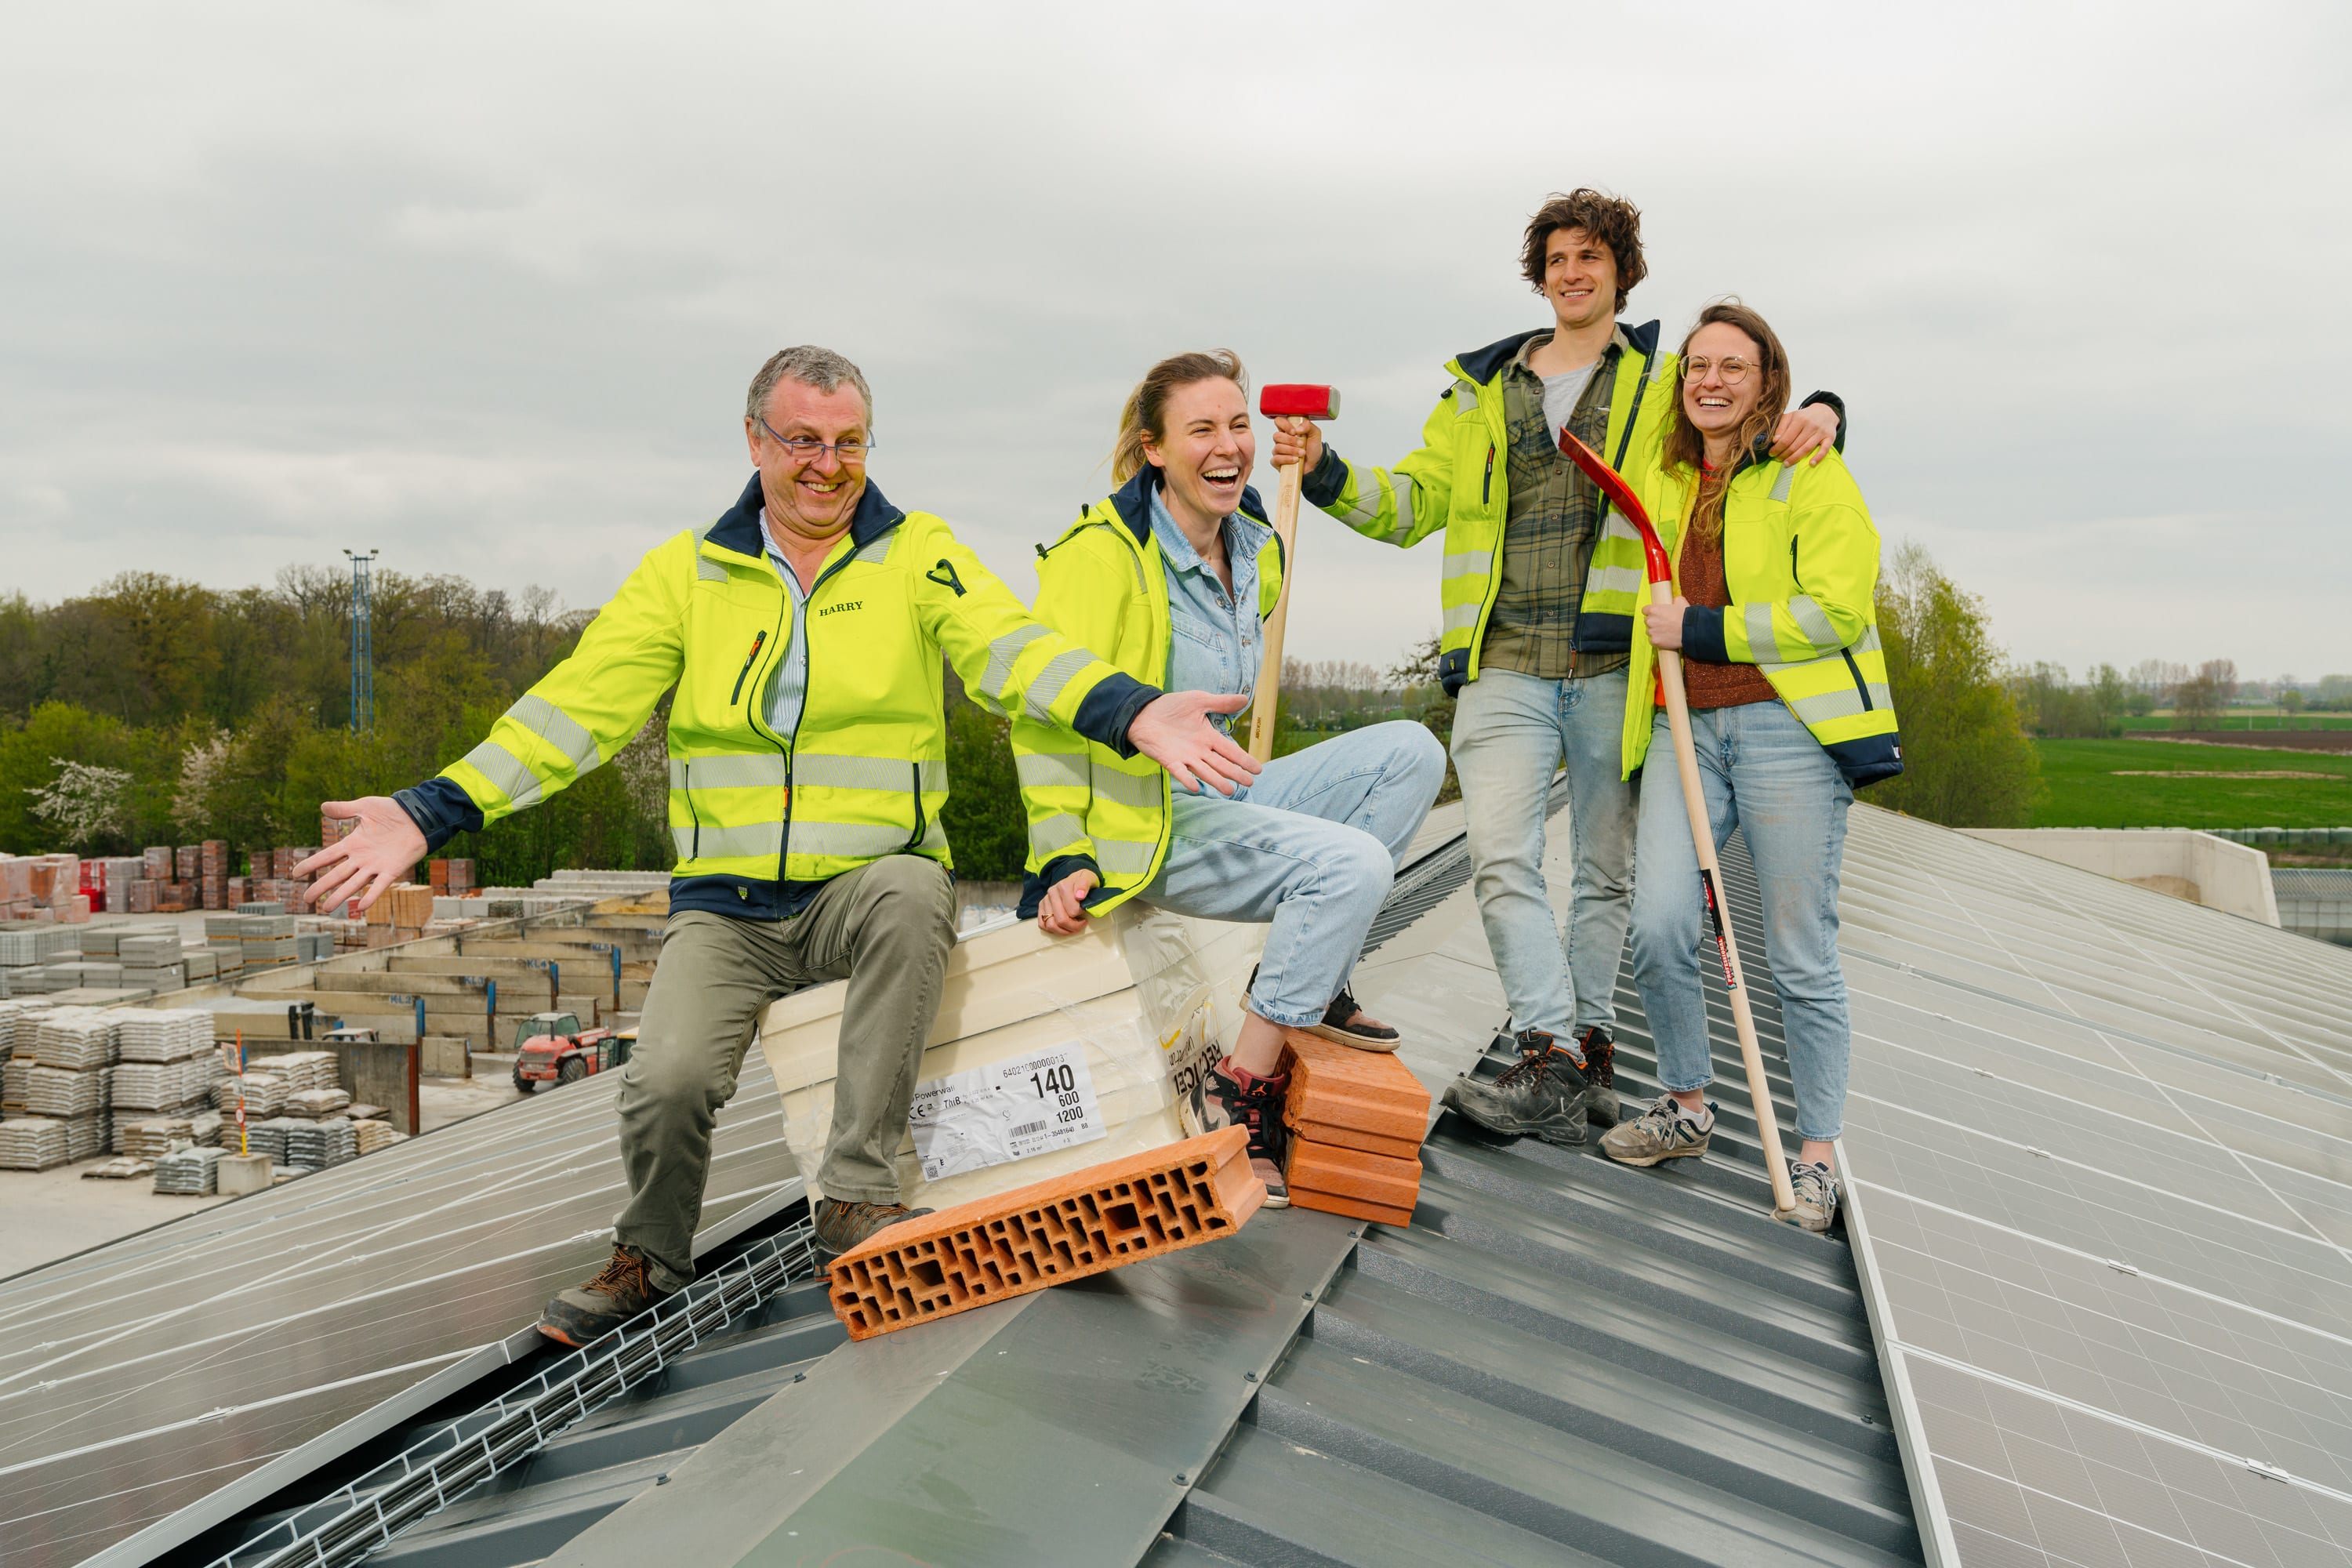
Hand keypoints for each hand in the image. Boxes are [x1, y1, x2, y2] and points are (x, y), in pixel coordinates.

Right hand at [293, 797, 425, 914]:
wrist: (418, 815)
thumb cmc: (392, 810)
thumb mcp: (364, 807)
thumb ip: (344, 810)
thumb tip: (322, 806)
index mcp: (353, 844)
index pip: (328, 856)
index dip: (312, 864)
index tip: (295, 874)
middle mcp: (362, 858)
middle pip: (337, 875)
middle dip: (322, 887)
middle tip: (307, 900)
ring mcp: (376, 865)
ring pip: (354, 884)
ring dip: (341, 896)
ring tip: (326, 909)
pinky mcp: (392, 870)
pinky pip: (380, 885)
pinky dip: (371, 895)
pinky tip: (360, 907)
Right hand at [1037, 868, 1099, 934]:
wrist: (1076, 880)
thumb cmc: (1084, 883)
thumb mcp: (1089, 878)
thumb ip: (1085, 884)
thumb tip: (1079, 896)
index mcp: (1063, 886)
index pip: (1072, 910)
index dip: (1081, 914)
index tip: (1086, 911)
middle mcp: (1052, 892)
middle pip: (1061, 919)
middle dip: (1074, 926)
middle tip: (1082, 923)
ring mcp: (1045, 900)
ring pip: (1051, 925)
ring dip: (1064, 931)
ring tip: (1073, 927)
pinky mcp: (1041, 907)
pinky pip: (1042, 925)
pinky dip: (1053, 930)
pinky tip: (1063, 927)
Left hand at [1127, 691, 1259, 795]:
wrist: (1143, 713)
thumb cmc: (1171, 707)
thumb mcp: (1198, 700)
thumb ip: (1221, 703)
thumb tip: (1245, 698)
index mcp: (1208, 737)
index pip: (1230, 750)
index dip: (1243, 759)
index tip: (1257, 769)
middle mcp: (1199, 750)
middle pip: (1221, 764)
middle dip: (1235, 773)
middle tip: (1249, 782)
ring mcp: (1185, 757)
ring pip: (1205, 771)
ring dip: (1216, 781)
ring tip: (1229, 790)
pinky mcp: (1169, 760)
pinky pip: (1179, 772)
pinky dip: (1187, 779)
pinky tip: (1196, 787)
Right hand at [1269, 416, 1323, 473]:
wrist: (1315, 463)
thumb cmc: (1312, 448)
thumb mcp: (1315, 433)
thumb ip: (1308, 426)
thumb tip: (1298, 428)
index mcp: (1288, 429)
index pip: (1279, 421)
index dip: (1285, 425)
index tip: (1295, 432)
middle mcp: (1281, 439)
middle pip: (1277, 436)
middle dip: (1291, 440)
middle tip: (1301, 444)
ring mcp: (1278, 450)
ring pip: (1278, 447)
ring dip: (1291, 450)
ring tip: (1302, 453)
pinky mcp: (1277, 461)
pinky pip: (1276, 459)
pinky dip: (1287, 459)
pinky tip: (1295, 459)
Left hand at [1643, 596, 1689, 650]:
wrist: (1690, 631)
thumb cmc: (1685, 616)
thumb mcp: (1681, 601)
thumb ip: (1673, 600)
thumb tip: (1674, 601)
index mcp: (1654, 610)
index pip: (1645, 610)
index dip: (1651, 612)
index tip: (1656, 614)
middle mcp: (1650, 621)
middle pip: (1648, 621)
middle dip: (1654, 622)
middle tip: (1664, 624)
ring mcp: (1651, 632)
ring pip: (1650, 631)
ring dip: (1655, 631)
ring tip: (1666, 632)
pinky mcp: (1654, 641)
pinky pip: (1653, 640)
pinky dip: (1658, 640)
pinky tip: (1666, 638)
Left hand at [1768, 402, 1839, 465]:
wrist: (1825, 412)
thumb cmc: (1805, 416)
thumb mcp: (1791, 417)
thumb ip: (1781, 427)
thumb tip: (1775, 440)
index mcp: (1800, 419)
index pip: (1786, 438)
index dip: (1777, 448)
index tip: (1771, 453)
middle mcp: (1811, 425)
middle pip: (1795, 445)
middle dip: (1784, 454)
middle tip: (1778, 459)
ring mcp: (1821, 432)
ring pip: (1806, 448)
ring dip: (1795, 458)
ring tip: (1786, 464)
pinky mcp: (1830, 437)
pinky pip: (1825, 449)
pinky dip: (1818, 457)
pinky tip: (1811, 464)